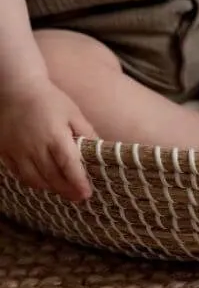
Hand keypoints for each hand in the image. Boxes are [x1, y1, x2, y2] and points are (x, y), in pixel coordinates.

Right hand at [0, 81, 96, 201]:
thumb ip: (86, 131)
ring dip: (50, 188)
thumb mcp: (73, 112)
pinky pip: (19, 174)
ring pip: (34, 179)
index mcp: (55, 136)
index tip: (86, 194)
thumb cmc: (49, 99)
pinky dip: (32, 182)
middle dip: (67, 190)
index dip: (78, 182)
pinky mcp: (6, 153)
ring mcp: (18, 152)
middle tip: (79, 197)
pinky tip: (43, 183)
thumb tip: (100, 148)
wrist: (16, 90)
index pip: (69, 165)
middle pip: (52, 176)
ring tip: (64, 191)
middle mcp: (35, 147)